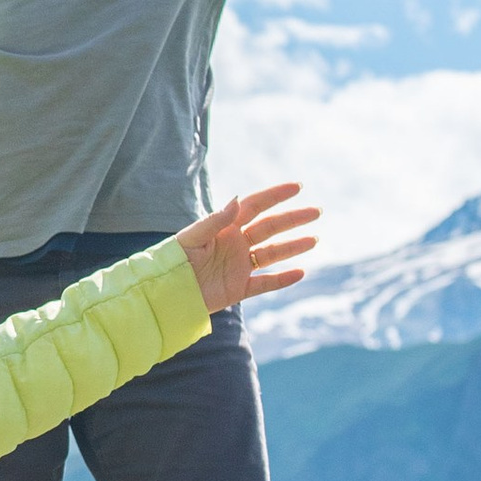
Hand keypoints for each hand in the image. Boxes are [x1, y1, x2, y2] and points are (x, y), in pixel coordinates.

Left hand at [178, 182, 319, 314]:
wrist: (164, 294)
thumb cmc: (172, 261)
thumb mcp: (192, 238)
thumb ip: (215, 220)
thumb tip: (237, 199)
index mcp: (224, 228)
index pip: (255, 206)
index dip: (276, 196)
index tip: (297, 187)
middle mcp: (235, 244)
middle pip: (270, 228)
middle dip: (293, 219)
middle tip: (316, 211)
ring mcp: (238, 266)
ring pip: (272, 254)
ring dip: (294, 246)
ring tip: (314, 239)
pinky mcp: (238, 289)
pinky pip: (265, 284)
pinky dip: (283, 279)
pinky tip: (301, 272)